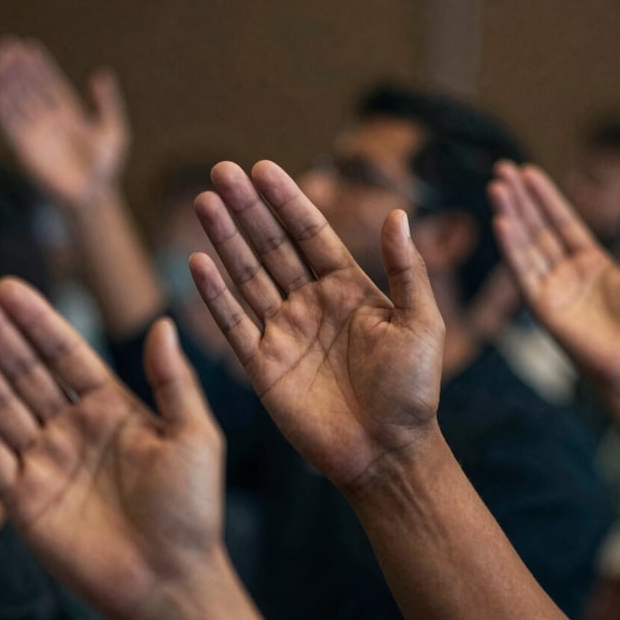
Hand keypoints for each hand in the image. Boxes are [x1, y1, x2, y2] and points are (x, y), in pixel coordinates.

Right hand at [0, 37, 128, 206]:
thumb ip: (108, 103)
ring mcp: (37, 132)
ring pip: (18, 102)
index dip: (40, 65)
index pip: (51, 82)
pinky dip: (2, 111)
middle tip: (7, 46)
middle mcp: (49, 118)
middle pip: (30, 87)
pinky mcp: (26, 149)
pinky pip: (10, 126)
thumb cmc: (106, 165)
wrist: (92, 195)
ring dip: (7, 82)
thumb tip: (102, 74)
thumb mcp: (113, 130)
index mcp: (69, 111)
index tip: (29, 46)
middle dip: (18, 68)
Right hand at [0, 278, 223, 619]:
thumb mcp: (195, 434)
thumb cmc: (192, 507)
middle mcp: (75, 430)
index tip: (10, 287)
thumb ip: (173, 380)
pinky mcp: (25, 500)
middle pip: (27, 372)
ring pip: (3, 404)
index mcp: (114, 409)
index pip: (68, 355)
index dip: (38, 322)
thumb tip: (164, 323)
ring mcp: (47, 463)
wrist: (172, 579)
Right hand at [189, 161, 443, 491]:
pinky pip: (234, 325)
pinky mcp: (263, 366)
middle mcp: (310, 304)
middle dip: (248, 210)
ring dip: (225, 241)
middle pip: (272, 247)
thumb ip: (407, 269)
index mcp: (348, 288)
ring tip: (204, 203)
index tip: (262, 168)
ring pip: (247, 277)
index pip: (311, 233)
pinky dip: (215, 296)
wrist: (389, 452)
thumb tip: (397, 213)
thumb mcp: (422, 324)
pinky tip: (198, 264)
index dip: (287, 201)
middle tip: (222, 172)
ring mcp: (284, 333)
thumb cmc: (413, 390)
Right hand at [490, 162, 619, 385]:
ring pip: (525, 244)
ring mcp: (550, 288)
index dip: (545, 197)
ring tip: (496, 186)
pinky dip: (510, 246)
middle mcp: (566, 273)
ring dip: (510, 214)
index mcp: (592, 264)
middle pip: (537, 228)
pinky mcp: (540, 305)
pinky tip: (501, 221)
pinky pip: (521, 270)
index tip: (528, 172)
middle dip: (520, 199)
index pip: (562, 222)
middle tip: (501, 170)